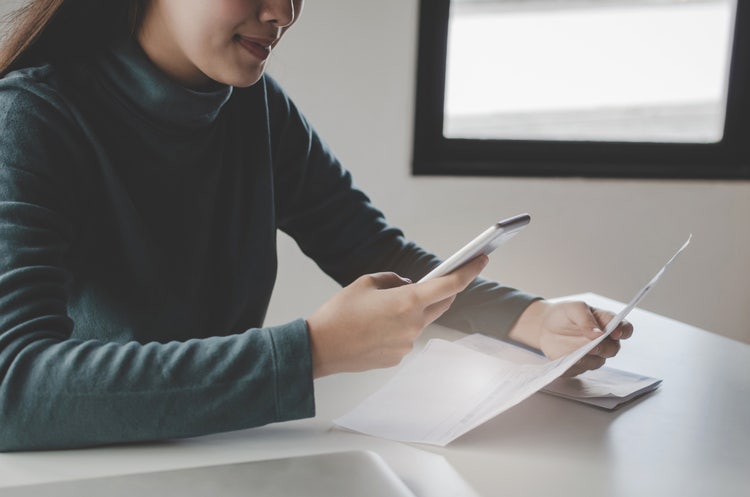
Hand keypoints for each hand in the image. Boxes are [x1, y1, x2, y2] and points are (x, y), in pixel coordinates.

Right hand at [306, 256, 487, 377]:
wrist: (320, 347)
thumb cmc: (339, 313)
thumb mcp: (366, 282)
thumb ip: (394, 280)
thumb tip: (408, 286)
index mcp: (407, 301)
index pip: (450, 285)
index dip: (469, 271)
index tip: (481, 260)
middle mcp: (413, 324)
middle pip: (442, 304)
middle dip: (442, 291)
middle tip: (434, 281)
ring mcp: (407, 344)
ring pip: (420, 321)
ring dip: (412, 311)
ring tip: (382, 309)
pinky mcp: (398, 357)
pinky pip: (406, 337)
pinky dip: (398, 328)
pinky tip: (375, 327)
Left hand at [508, 300, 632, 376]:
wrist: (545, 325)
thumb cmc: (564, 314)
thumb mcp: (574, 308)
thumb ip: (587, 319)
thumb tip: (599, 333)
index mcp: (607, 323)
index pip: (624, 329)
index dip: (623, 331)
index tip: (616, 333)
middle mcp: (603, 341)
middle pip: (613, 349)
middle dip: (604, 348)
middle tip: (594, 346)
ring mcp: (591, 355)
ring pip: (597, 362)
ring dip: (589, 359)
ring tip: (578, 355)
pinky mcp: (578, 365)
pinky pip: (579, 369)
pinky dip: (574, 366)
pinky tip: (567, 361)